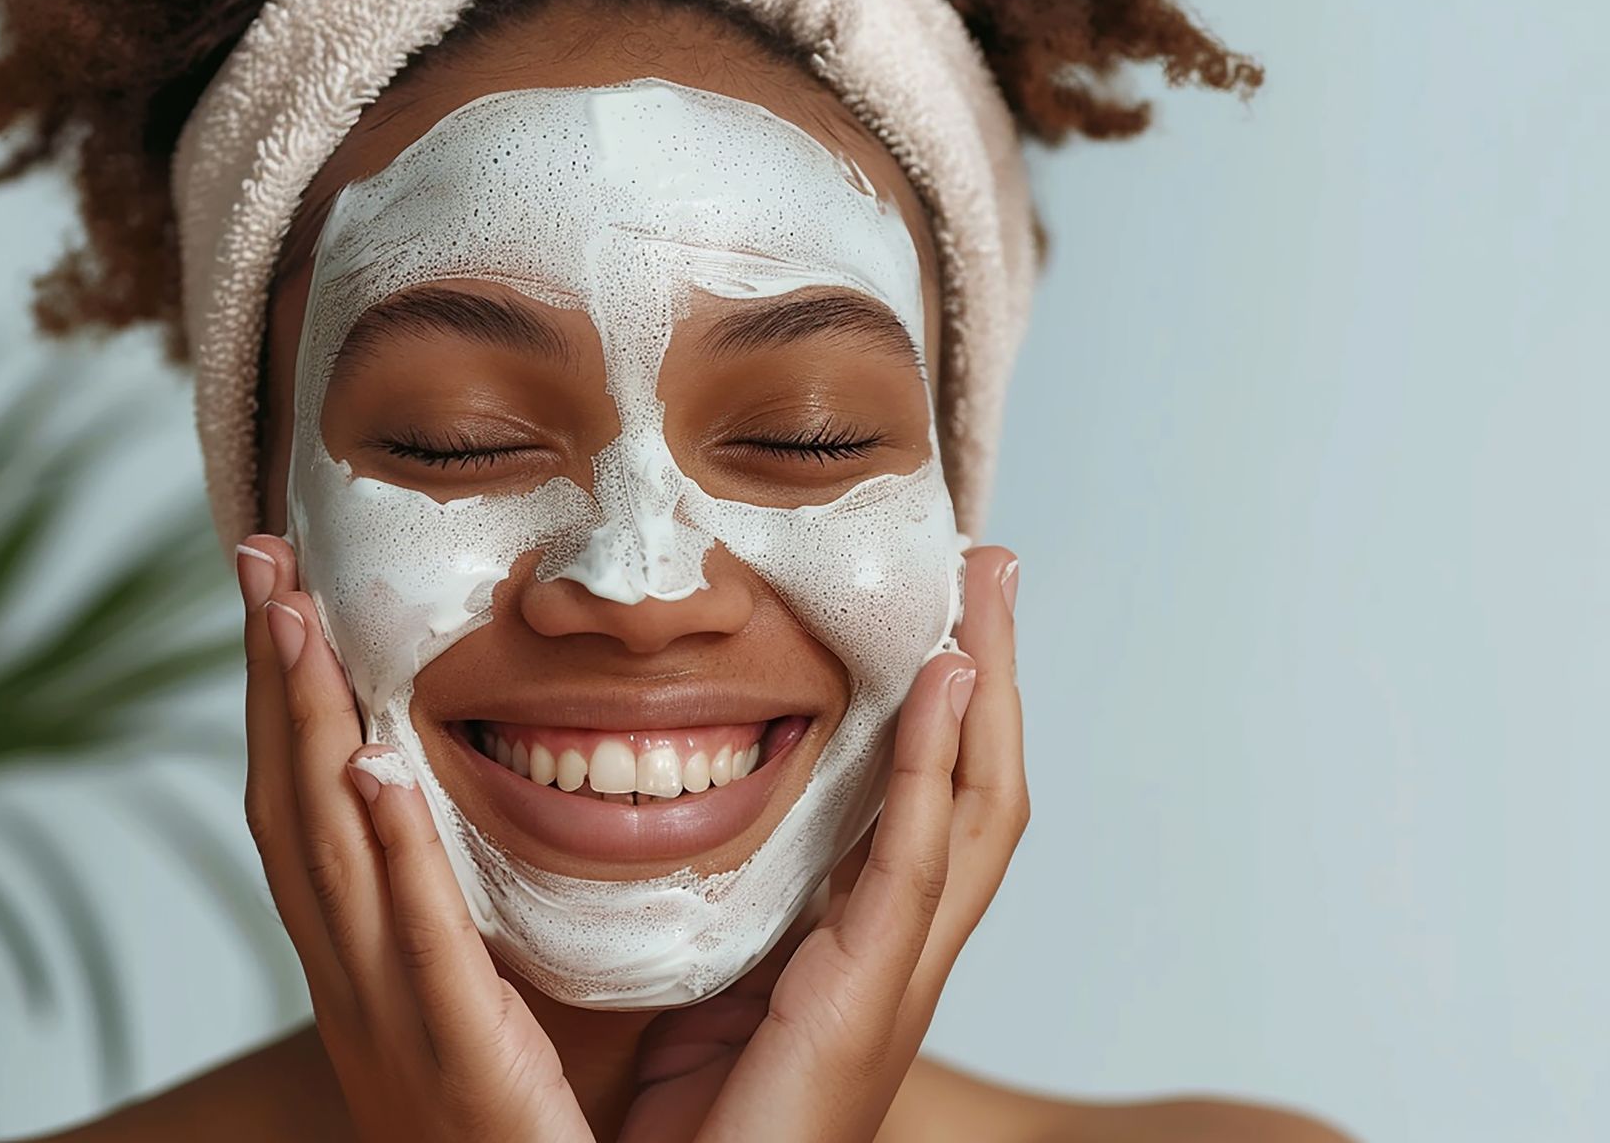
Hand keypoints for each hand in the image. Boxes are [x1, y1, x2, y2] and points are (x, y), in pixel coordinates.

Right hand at [234, 535, 593, 1142]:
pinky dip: (386, 850)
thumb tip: (566, 795)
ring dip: (306, 723)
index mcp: (368, 968)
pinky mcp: (457, 1057)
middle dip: (272, 677)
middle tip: (261, 560)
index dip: (288, 700)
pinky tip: (370, 766)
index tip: (285, 595)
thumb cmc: (544, 1136)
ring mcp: (390, 1022)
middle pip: (290, 804)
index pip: (309, 809)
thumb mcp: (509, 1004)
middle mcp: (355, 986)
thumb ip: (509, 912)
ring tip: (295, 614)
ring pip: (325, 849)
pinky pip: (415, 941)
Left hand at [620, 546, 1029, 1142]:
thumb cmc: (675, 1128)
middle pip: (979, 791)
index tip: (940, 613)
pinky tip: (948, 683)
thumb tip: (666, 803)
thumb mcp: (700, 984)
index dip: (945, 709)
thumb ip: (718, 905)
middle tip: (989, 571)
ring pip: (976, 812)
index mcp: (855, 950)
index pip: (927, 805)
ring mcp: (893, 984)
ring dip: (987, 693)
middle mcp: (893, 959)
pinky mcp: (864, 1008)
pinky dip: (938, 767)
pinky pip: (915, 866)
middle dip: (993, 677)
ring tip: (985, 594)